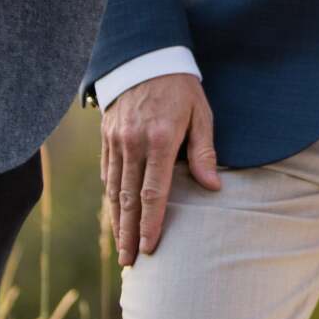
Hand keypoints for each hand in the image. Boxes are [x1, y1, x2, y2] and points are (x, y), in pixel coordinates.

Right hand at [102, 72, 220, 268]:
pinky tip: (115, 213)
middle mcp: (133, 143)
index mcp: (160, 140)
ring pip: (114, 189)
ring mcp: (116, 140)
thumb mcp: (201, 114)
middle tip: (129, 262)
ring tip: (120, 247)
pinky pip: (107, 173)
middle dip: (128, 233)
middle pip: (129, 199)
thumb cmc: (181, 88)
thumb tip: (212, 187)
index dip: (151, 223)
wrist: (145, 56)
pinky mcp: (107, 137)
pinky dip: (111, 196)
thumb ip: (204, 152)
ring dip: (117, 221)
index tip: (150, 248)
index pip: (154, 192)